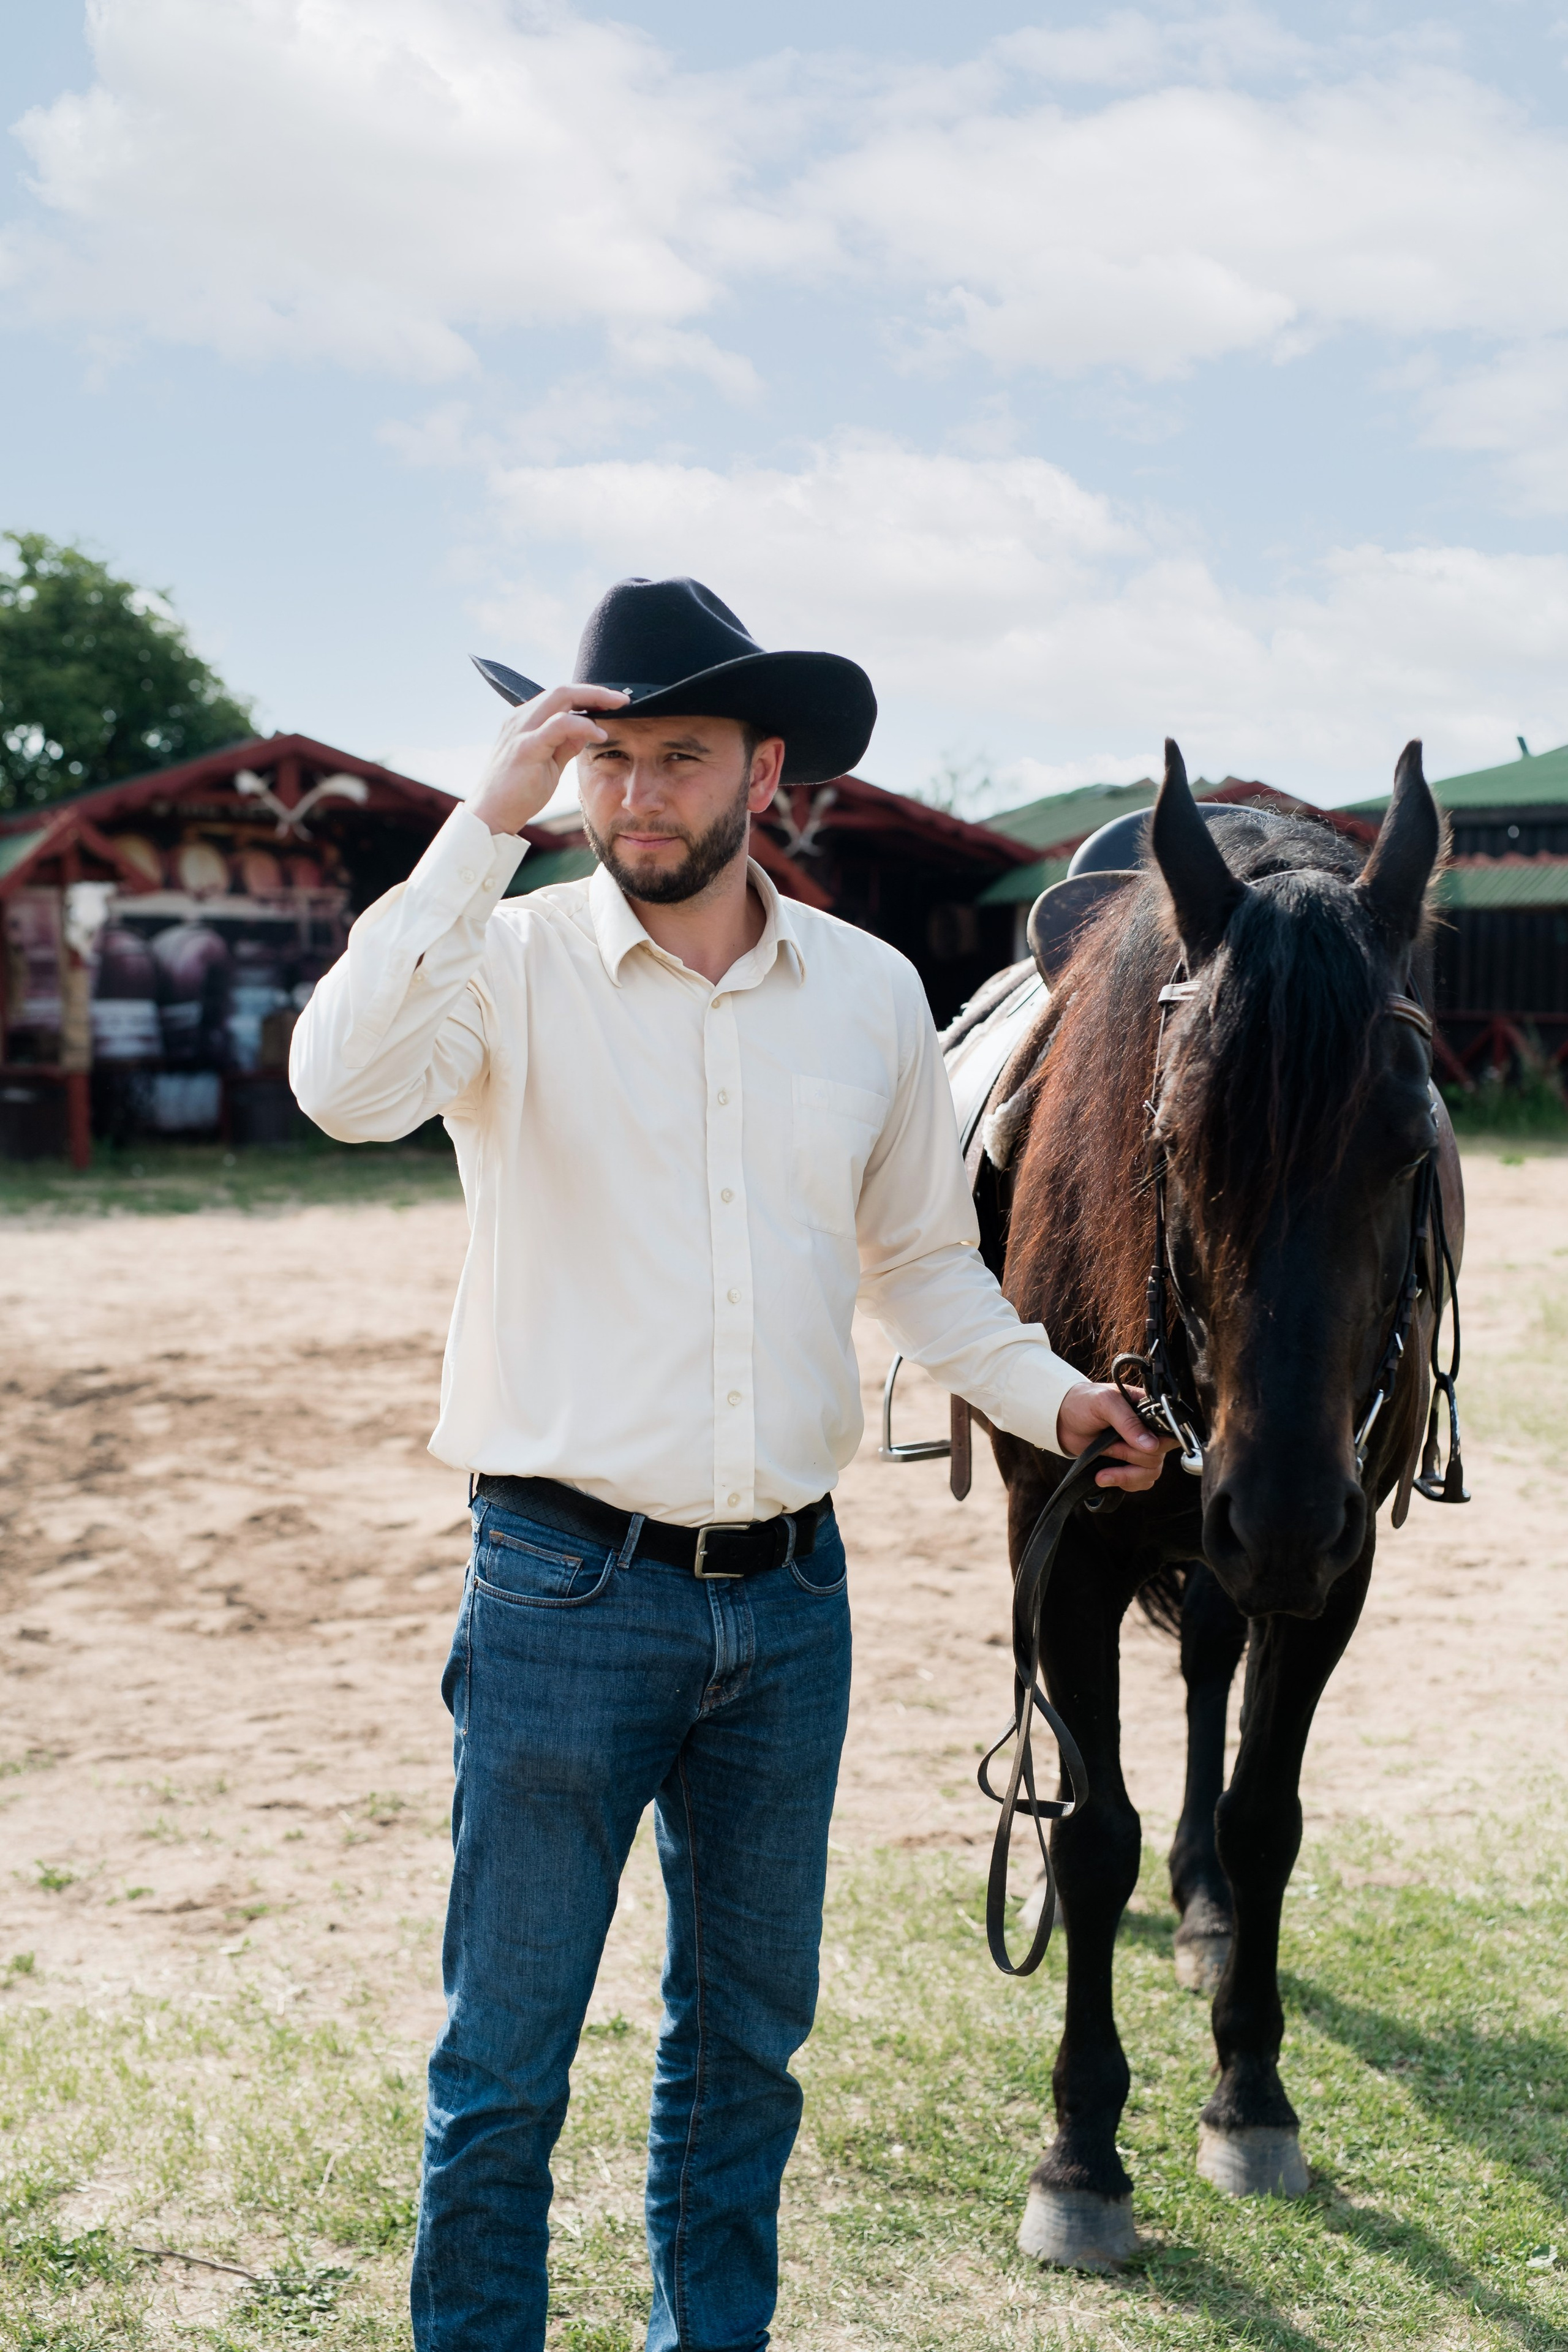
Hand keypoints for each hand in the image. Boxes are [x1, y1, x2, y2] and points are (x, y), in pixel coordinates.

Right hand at [469, 684, 629, 836]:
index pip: (559, 697)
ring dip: (594, 699)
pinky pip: (559, 725)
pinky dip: (584, 725)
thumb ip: (565, 744)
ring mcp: (521, 730)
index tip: (612, 702)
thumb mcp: (549, 763)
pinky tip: (600, 735)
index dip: (588, 696)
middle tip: (622, 700)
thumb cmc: (518, 793)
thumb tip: (588, 730)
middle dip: (596, 691)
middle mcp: (520, 718)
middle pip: (562, 690)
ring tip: (617, 708)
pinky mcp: (526, 747)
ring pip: (561, 697)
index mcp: (525, 720)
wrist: (492, 817)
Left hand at [1055, 1381, 1172, 1491]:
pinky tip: (1105, 1477)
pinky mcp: (1128, 1465)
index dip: (1159, 1444)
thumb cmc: (1083, 1403)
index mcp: (1149, 1411)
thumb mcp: (1105, 1403)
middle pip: (1158, 1457)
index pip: (1170, 1432)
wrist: (1061, 1420)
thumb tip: (1151, 1445)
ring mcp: (1138, 1450)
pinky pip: (1141, 1482)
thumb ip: (1127, 1421)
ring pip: (1151, 1473)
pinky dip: (1124, 1483)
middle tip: (1107, 1448)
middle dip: (1129, 1456)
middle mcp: (1149, 1432)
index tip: (1141, 1448)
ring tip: (1102, 1471)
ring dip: (1126, 1475)